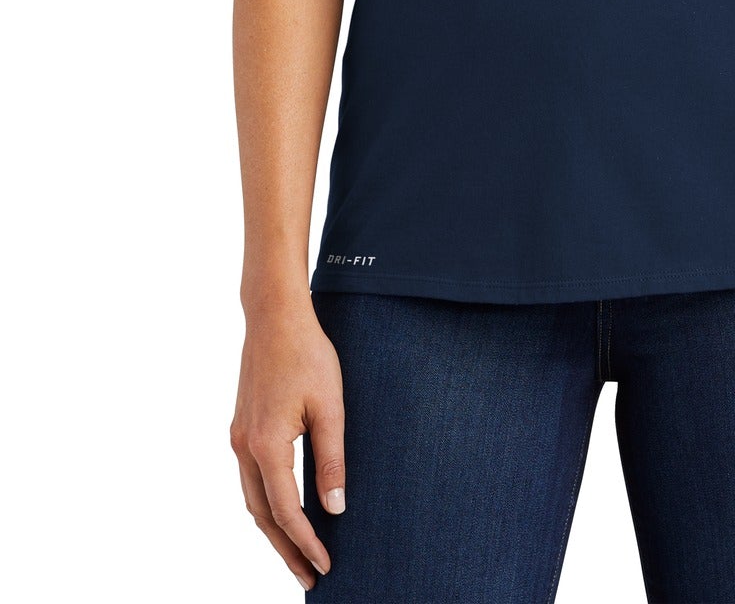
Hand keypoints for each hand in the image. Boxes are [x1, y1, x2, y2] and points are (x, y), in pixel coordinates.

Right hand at [229, 300, 346, 589]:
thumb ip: (332, 459)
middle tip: (308, 577)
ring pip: (253, 499)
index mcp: (266, 445)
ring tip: (297, 552)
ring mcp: (239, 437)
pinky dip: (266, 502)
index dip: (306, 542)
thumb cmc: (307, 354)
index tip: (325, 566)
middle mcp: (245, 446)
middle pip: (262, 514)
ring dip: (273, 528)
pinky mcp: (242, 426)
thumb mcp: (330, 406)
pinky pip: (251, 478)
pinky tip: (283, 508)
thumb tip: (335, 509)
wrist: (274, 316)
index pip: (286, 511)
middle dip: (285, 548)